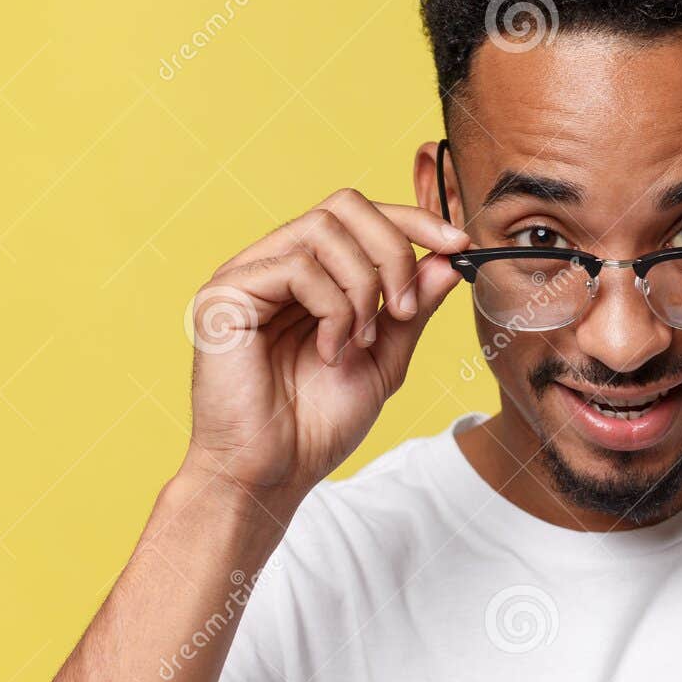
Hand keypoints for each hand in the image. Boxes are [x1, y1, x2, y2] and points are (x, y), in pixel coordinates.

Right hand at [179, 188, 468, 514]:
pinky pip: (297, 267)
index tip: (458, 244)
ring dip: (363, 288)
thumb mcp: (384, 359)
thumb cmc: (317, 425)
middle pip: (343, 206)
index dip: (412, 220)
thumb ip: (412, 308)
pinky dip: (333, 309)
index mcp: (307, 273)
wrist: (273, 475)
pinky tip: (330, 351)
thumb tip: (448, 260)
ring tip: (362, 341)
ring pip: (323, 230)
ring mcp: (245, 275)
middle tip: (405, 308)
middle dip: (393, 250)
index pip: (359, 215)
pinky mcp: (224, 295)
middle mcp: (272, 263)